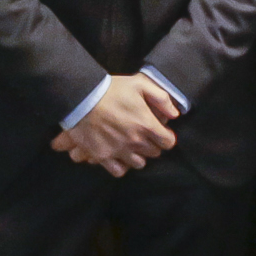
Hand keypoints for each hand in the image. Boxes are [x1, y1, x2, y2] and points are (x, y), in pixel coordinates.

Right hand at [50, 74, 179, 175]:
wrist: (81, 97)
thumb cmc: (111, 89)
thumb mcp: (140, 84)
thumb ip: (162, 98)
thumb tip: (175, 115)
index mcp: (146, 125)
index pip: (168, 142)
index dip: (166, 137)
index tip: (160, 132)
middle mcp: (135, 141)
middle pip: (154, 153)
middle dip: (152, 145)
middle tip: (144, 136)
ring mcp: (118, 150)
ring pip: (139, 164)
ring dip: (138, 156)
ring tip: (131, 147)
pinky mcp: (102, 156)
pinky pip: (118, 171)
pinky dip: (121, 166)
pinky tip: (119, 157)